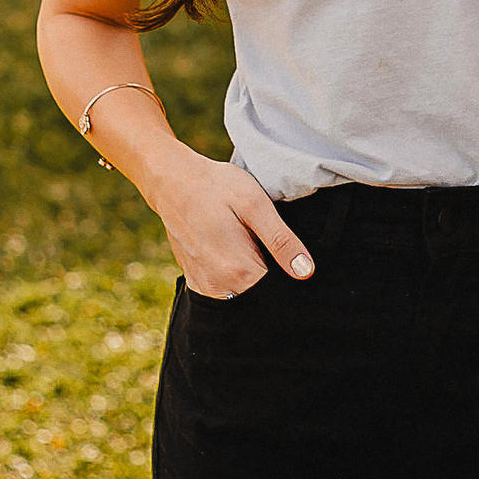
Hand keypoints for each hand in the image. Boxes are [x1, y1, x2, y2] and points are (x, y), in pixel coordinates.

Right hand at [155, 153, 315, 298]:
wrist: (172, 181)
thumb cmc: (216, 187)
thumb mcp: (255, 204)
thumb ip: (281, 240)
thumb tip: (306, 272)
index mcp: (239, 270)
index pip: (278, 293)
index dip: (290, 276)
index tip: (287, 254)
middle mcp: (219, 287)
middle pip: (260, 297)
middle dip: (271, 278)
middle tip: (263, 241)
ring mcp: (204, 286)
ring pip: (242, 296)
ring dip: (252, 278)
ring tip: (248, 243)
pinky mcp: (195, 280)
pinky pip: (224, 292)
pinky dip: (234, 278)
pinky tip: (234, 250)